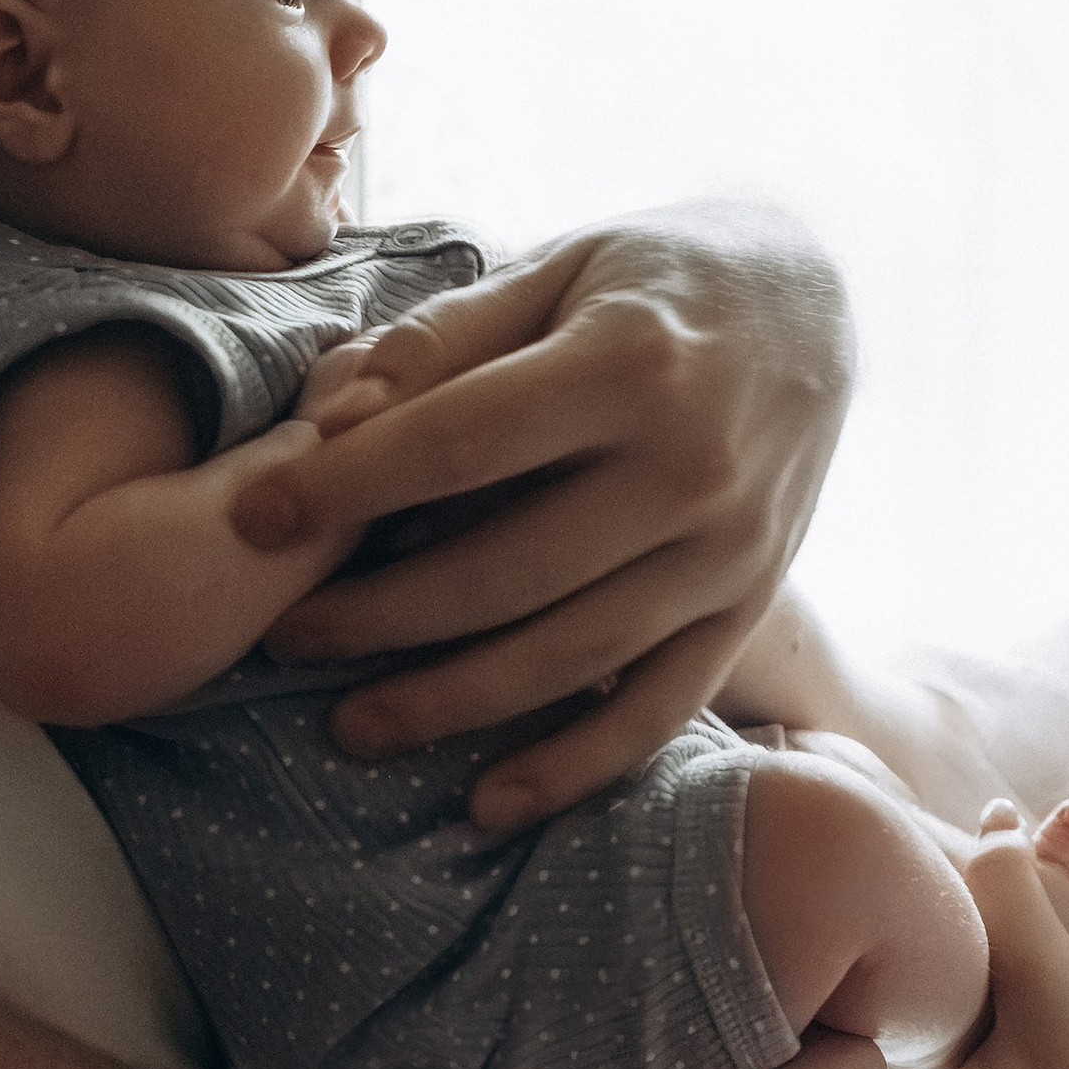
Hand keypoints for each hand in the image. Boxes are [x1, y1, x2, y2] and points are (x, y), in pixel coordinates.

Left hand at [230, 209, 854, 824]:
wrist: (817, 300)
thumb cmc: (653, 277)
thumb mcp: (554, 264)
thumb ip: (442, 339)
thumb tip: (332, 416)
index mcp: (631, 361)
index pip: (458, 444)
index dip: (344, 488)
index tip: (251, 520)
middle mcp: (691, 466)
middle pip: (504, 571)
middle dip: (376, 615)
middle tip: (282, 635)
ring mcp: (729, 549)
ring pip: (571, 654)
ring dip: (449, 704)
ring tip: (348, 724)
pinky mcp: (750, 604)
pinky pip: (659, 706)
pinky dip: (576, 767)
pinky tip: (486, 803)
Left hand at [937, 830, 1068, 1068]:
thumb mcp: (1032, 973)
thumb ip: (1009, 888)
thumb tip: (995, 820)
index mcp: (948, 1041)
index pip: (957, 928)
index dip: (989, 866)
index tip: (1025, 817)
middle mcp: (993, 1051)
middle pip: (1019, 937)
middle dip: (1064, 879)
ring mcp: (1058, 1061)